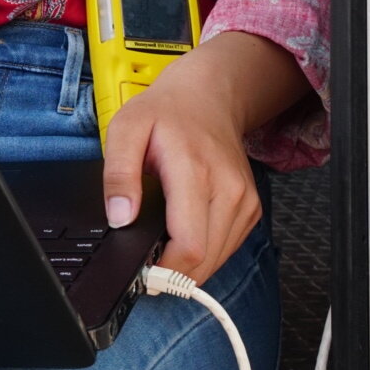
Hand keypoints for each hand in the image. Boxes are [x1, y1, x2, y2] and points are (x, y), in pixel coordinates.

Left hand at [101, 29, 307, 284]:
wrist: (208, 96)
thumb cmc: (164, 112)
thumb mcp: (125, 129)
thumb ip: (118, 174)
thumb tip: (120, 219)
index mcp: (195, 171)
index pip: (189, 245)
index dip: (164, 271)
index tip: (142, 273)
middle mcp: (229, 189)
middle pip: (204, 261)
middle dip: (173, 274)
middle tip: (147, 266)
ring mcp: (245, 201)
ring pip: (218, 259)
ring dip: (190, 266)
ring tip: (163, 248)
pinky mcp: (251, 209)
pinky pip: (228, 248)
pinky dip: (206, 252)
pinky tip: (185, 234)